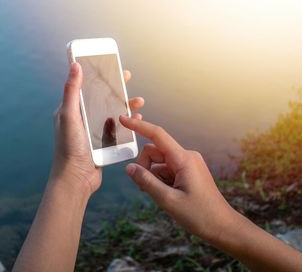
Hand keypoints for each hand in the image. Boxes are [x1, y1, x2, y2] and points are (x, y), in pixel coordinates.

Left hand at [50, 62, 143, 194]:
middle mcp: (83, 119)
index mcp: (72, 110)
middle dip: (115, 89)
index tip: (110, 67)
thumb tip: (75, 65)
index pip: (87, 87)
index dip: (98, 76)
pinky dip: (128, 123)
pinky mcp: (103, 142)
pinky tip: (137, 120)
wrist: (76, 179)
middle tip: (127, 79)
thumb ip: (71, 91)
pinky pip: (118, 129)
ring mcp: (94, 131)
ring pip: (113, 113)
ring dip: (126, 105)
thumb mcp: (69, 116)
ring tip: (139, 102)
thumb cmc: (69, 148)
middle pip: (102, 98)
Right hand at [119, 116, 237, 242]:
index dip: (138, 126)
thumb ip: (146, 182)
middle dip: (144, 167)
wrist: (222, 226)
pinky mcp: (188, 171)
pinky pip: (166, 170)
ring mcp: (188, 164)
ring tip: (160, 196)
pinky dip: (160, 180)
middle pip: (154, 152)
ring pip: (159, 162)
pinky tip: (166, 195)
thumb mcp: (168, 200)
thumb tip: (128, 168)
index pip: (157, 135)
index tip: (123, 119)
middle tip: (144, 188)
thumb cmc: (199, 214)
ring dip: (152, 176)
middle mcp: (186, 156)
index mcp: (183, 158)